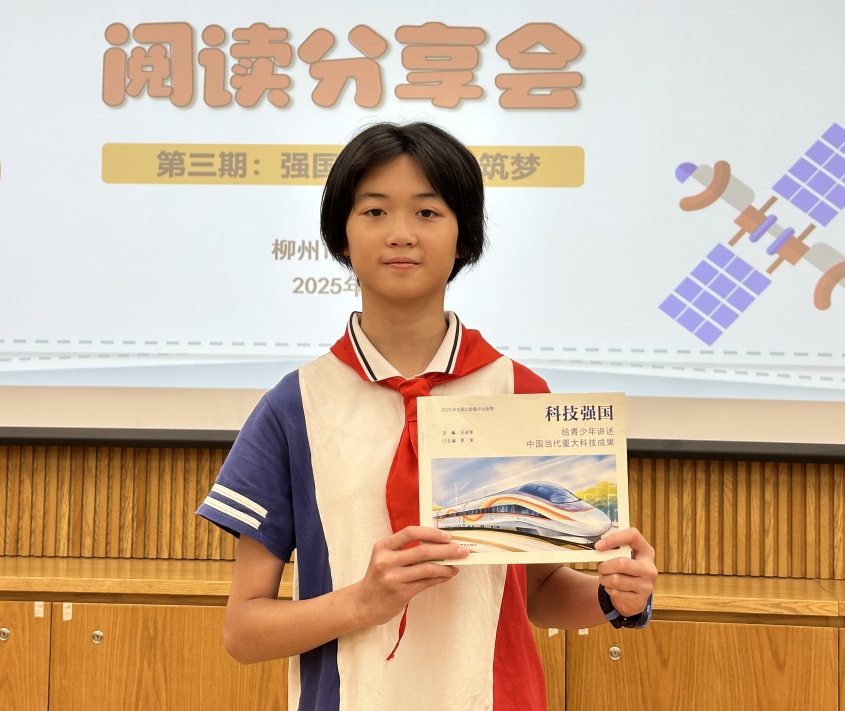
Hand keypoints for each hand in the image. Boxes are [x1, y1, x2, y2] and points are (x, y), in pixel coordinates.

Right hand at [351, 526, 468, 627]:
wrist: (364, 603)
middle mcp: (386, 560)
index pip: (410, 532)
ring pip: (427, 568)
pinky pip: (425, 583)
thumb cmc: (380, 577)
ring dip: (446, 566)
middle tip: (462, 550)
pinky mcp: (400, 593)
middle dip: (446, 550)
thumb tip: (439, 543)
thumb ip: (406, 549)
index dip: (431, 533)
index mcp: (383, 546)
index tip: (447, 536)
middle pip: (422, 551)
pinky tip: (447, 575)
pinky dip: (440, 578)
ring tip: (456, 565)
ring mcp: (393, 578)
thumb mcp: (385, 557)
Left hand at [595, 527, 656, 617]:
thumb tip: (598, 547)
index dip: (614, 538)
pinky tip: (612, 588)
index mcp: (646, 551)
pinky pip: (616, 593)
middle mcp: (649, 568)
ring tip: (605, 578)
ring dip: (604, 579)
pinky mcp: (640, 600)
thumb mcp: (624, 557)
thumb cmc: (625, 571)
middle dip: (605, 566)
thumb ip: (614, 550)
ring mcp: (647, 585)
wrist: (634, 596)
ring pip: (616, 580)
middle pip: (621, 563)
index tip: (598, 546)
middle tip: (600, 567)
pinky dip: (609, 590)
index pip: (633, 536)